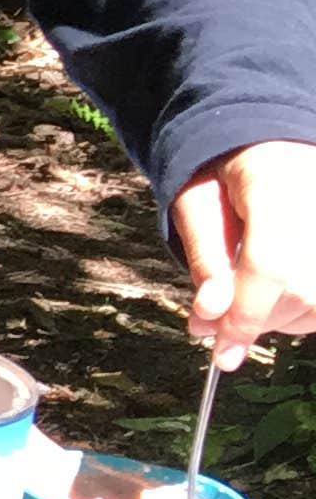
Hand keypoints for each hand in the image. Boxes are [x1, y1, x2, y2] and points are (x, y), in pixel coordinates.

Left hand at [171, 140, 315, 367]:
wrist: (272, 141)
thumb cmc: (226, 174)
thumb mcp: (195, 203)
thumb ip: (203, 257)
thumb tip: (208, 315)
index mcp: (277, 189)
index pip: (270, 268)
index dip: (245, 318)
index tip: (221, 357)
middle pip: (301, 294)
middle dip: (255, 319)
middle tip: (216, 317)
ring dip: (280, 317)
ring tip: (249, 292)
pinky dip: (303, 309)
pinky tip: (279, 293)